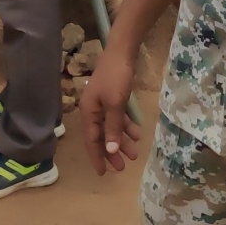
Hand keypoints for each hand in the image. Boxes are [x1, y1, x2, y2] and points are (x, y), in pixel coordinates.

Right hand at [81, 50, 142, 174]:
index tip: (104, 174)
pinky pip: (118, 117)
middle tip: (123, 167)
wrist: (122, 51)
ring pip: (112, 128)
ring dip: (122, 140)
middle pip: (101, 136)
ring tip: (134, 153)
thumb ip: (113, 129)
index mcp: (88, 112)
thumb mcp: (115, 104)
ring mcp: (103, 103)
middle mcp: (93, 109)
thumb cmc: (116, 77)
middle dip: (111, 152)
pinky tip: (137, 134)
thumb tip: (109, 151)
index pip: (91, 140)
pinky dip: (126, 126)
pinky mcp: (113, 97)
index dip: (97, 157)